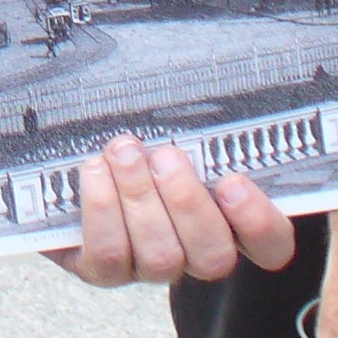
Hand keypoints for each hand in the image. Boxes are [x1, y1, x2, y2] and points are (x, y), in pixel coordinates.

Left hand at [47, 136, 294, 285]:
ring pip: (161, 257)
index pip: (270, 245)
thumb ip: (193, 117)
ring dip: (140, 198)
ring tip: (124, 153)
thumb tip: (203, 69)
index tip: (233, 181)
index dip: (259, 222)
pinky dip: (102, 209)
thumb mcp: (168, 120)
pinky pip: (108, 256)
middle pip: (213, 255)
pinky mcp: (101, 268)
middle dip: (187, 202)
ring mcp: (147, 265)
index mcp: (226, 219)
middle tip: (166, 156)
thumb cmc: (135, 133)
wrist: (67, 163)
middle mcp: (191, 251)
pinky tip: (94, 170)